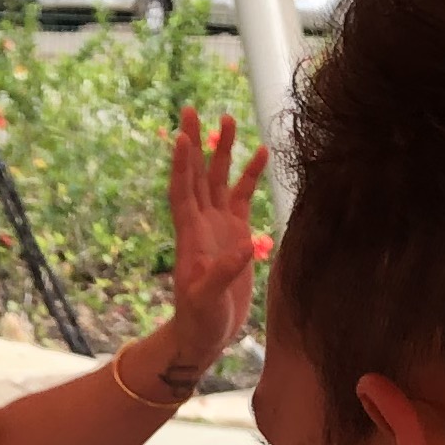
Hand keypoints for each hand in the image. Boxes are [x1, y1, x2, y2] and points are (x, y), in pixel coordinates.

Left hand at [149, 108, 272, 388]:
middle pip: (196, 174)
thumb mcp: (206, 301)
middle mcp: (201, 224)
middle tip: (192, 108)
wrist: (205, 335)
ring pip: (217, 180)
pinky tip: (261, 153)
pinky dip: (249, 176)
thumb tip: (247, 246)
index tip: (184, 135)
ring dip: (221, 151)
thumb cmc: (199, 321)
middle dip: (196, 142)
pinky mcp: (235, 234)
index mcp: (190, 236)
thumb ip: (223, 274)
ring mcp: (217, 227)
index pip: (183, 191)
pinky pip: (241, 197)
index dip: (183, 164)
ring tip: (227, 119)